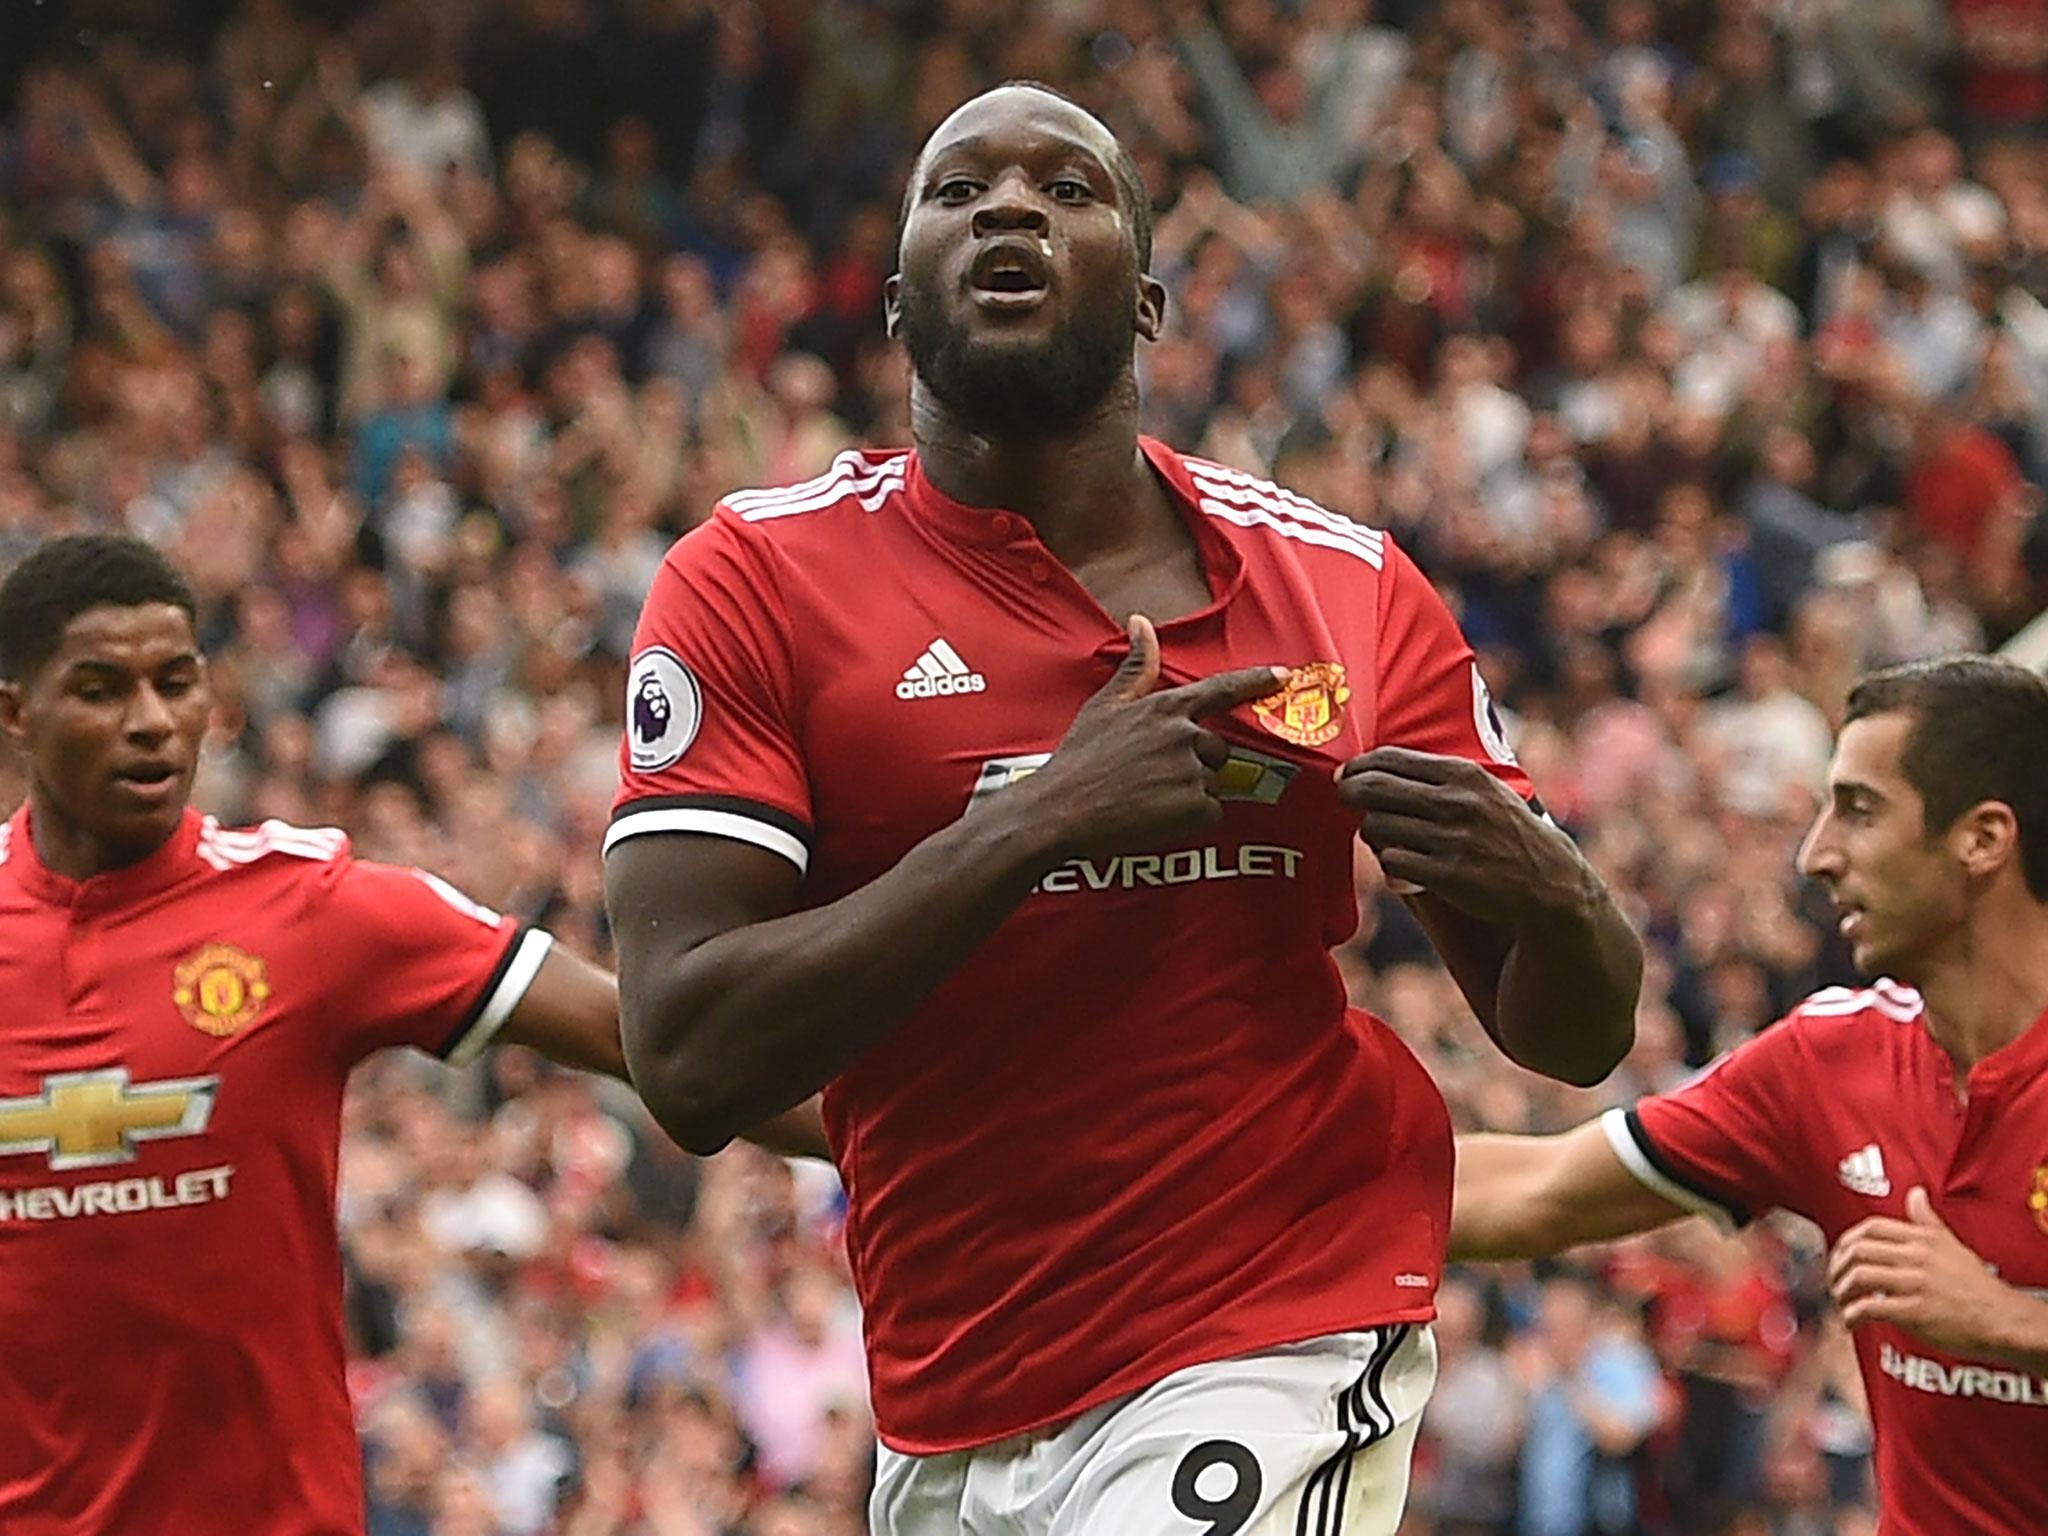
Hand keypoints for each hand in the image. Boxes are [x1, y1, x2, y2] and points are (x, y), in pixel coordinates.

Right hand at [1023, 615, 1286, 860]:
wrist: (1060, 811)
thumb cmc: (1078, 759)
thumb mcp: (1104, 706)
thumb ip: (1136, 667)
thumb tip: (1141, 621)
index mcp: (1166, 708)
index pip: (1222, 689)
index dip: (1255, 681)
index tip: (1284, 675)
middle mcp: (1185, 735)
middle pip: (1217, 750)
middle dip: (1194, 765)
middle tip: (1150, 779)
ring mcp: (1192, 771)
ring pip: (1212, 784)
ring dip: (1188, 794)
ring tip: (1146, 799)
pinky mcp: (1195, 807)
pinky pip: (1210, 813)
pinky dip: (1188, 820)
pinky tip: (1154, 818)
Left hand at [1338, 746, 1582, 924]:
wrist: (1549, 882)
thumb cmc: (1508, 832)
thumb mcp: (1485, 790)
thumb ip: (1440, 777)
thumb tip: (1378, 768)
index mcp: (1463, 774)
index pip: (1390, 758)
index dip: (1359, 766)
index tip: (1347, 773)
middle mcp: (1456, 802)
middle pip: (1373, 789)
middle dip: (1349, 791)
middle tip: (1343, 796)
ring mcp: (1451, 839)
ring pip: (1376, 826)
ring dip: (1372, 831)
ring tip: (1385, 836)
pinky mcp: (1447, 874)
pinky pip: (1391, 860)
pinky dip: (1390, 861)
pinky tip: (1402, 863)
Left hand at [1829, 1187, 2022, 1358]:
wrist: (2004, 1321)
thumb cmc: (1980, 1288)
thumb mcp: (1953, 1245)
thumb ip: (1927, 1221)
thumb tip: (1916, 1194)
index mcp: (1922, 1240)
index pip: (1871, 1227)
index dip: (1847, 1240)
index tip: (1840, 1255)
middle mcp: (1916, 1258)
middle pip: (1858, 1250)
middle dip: (1837, 1267)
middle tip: (1834, 1281)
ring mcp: (1914, 1284)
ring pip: (1860, 1277)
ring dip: (1841, 1291)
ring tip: (1841, 1303)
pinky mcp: (1915, 1312)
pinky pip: (1870, 1308)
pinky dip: (1852, 1316)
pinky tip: (1851, 1322)